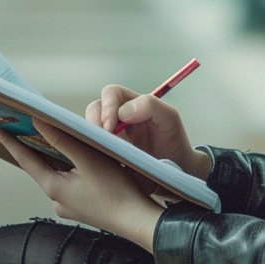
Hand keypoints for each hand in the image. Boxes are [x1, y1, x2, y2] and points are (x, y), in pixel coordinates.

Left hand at [0, 121, 163, 252]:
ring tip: (55, 137)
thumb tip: (38, 122)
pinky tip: (82, 160)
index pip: (24, 158)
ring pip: (57, 174)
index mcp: (52, 187)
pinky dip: (71, 169)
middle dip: (33, 146)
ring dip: (56, 157)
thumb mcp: (89, 159)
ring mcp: (69, 206)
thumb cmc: (117, 191)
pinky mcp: (82, 208)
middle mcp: (56, 199)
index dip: (7, 141)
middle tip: (21, 125)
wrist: (139, 222)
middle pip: (40, 165)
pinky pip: (70, 183)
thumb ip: (62, 139)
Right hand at [87, 85, 211, 180]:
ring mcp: (109, 134)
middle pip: (94, 109)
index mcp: (130, 102)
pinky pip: (91, 147)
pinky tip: (101, 160)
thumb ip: (150, 105)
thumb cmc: (173, 140)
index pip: (111, 94)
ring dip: (91, 137)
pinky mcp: (105, 152)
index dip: (107, 107)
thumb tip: (123, 111)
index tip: (109, 126)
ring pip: (89, 128)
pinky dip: (92, 151)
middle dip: (93, 122)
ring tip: (101, 150)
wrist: (176, 169)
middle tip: (101, 140)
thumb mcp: (168, 118)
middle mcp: (116, 115)